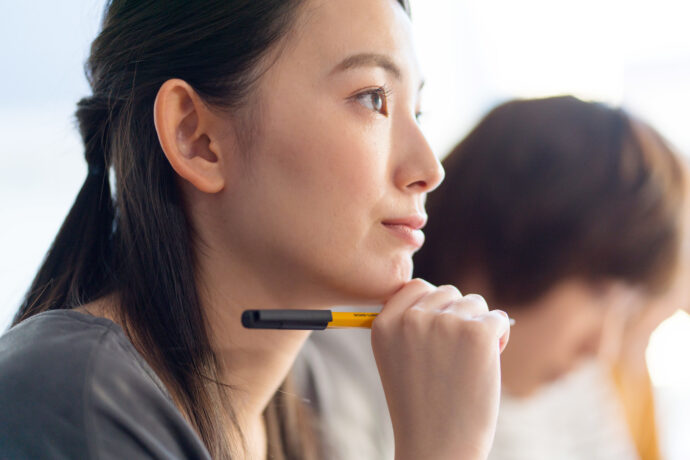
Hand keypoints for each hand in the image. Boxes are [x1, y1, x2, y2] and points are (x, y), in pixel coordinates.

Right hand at [371, 279, 509, 459]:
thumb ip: (406, 324)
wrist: (439, 446)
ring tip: (471, 360)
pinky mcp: (477, 333)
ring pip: (474, 303)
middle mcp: (411, 319)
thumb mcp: (395, 360)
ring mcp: (444, 324)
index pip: (417, 287)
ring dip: (478, 325)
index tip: (440, 331)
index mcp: (384, 324)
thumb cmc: (420, 407)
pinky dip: (499, 336)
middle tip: (457, 352)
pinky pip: (497, 318)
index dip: (434, 305)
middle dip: (458, 315)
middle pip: (448, 292)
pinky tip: (489, 360)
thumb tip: (440, 295)